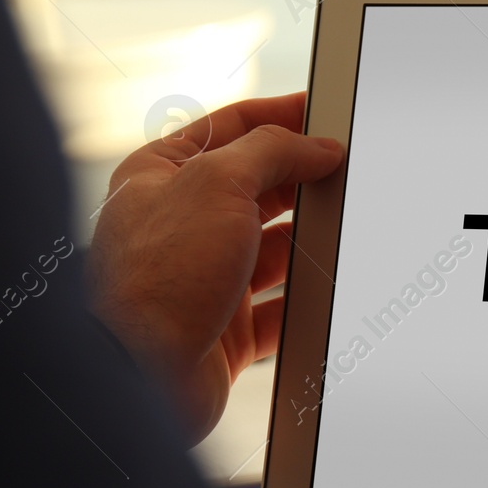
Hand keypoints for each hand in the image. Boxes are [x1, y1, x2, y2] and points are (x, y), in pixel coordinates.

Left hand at [89, 92, 344, 442]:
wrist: (141, 375)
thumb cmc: (155, 278)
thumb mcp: (217, 183)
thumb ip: (272, 152)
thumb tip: (316, 145)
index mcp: (161, 174)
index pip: (232, 128)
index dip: (282, 115)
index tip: (326, 113)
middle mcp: (181, 223)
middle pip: (261, 188)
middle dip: (303, 182)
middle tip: (346, 173)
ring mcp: (205, 277)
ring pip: (276, 249)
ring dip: (309, 243)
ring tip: (342, 234)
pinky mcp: (228, 328)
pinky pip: (282, 307)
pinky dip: (307, 301)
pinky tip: (328, 291)